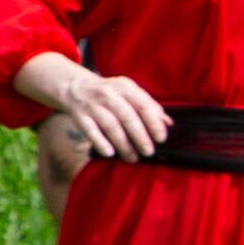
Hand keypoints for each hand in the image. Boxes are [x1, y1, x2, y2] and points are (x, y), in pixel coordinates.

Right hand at [36, 63, 166, 163]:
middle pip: (128, 117)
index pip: (143, 105)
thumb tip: (168, 124)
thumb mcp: (128, 92)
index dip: (154, 123)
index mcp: (125, 86)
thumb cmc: (109, 93)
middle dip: (140, 136)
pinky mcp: (80, 116)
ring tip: (133, 158)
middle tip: (149, 152)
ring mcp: (93, 105)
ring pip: (111, 126)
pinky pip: (91, 131)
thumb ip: (148, 106)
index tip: (161, 138)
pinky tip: (110, 153)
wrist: (75, 87)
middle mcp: (109, 94)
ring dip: (123, 144)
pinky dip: (100, 143)